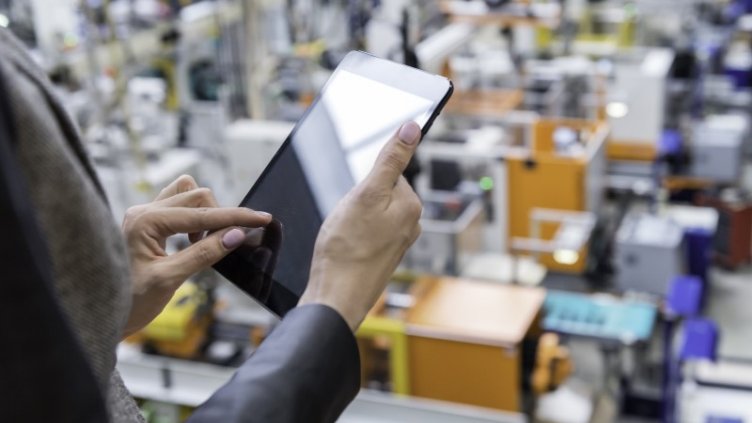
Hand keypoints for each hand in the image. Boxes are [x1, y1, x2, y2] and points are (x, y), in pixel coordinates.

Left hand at [121, 175, 270, 336]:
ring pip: (188, 194)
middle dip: (220, 217)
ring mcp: (144, 215)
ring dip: (206, 214)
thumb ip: (204, 254)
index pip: (202, 214)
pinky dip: (195, 218)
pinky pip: (179, 206)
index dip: (236, 217)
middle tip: (228, 244)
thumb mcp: (169, 280)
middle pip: (197, 196)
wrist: (102, 316)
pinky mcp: (148, 223)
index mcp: (145, 221)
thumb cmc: (129, 302)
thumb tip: (236, 235)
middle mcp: (143, 211)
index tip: (262, 219)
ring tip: (205, 243)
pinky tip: (195, 241)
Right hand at [298, 122, 422, 330]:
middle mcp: (411, 224)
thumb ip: (391, 160)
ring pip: (369, 213)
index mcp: (412, 205)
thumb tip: (413, 128)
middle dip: (358, 199)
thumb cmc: (346, 249)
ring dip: (352, 218)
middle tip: (346, 220)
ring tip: (344, 236)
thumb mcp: (366, 193)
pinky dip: (352, 235)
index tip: (354, 200)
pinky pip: (365, 232)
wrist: (335, 298)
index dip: (363, 182)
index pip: (387, 172)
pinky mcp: (382, 257)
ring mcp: (397, 243)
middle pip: (378, 192)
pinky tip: (344, 248)